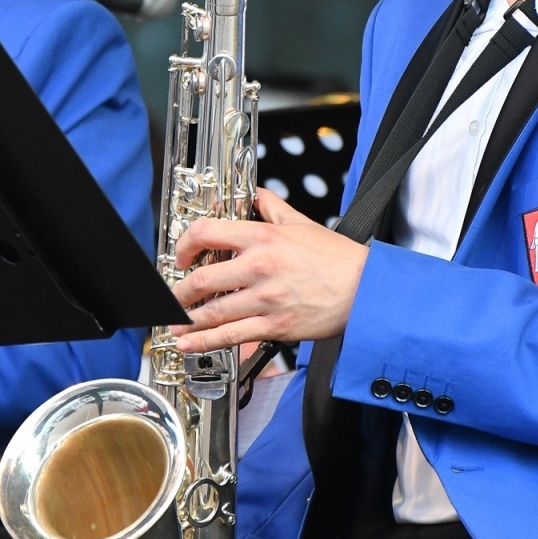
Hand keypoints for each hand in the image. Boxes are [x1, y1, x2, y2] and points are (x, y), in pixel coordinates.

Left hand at [169, 189, 368, 350]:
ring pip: (213, 311)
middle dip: (178, 290)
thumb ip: (271, 206)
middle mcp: (260, 267)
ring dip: (186, 318)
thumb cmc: (337, 258)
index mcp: (263, 238)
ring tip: (173, 322)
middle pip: (203, 279)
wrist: (366, 290)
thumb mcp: (301, 222)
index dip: (185, 244)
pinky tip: (188, 344)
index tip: (180, 255)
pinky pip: (231, 336)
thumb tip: (254, 194)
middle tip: (171, 295)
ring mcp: (266, 299)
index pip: (208, 232)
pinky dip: (204, 341)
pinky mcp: (275, 325)